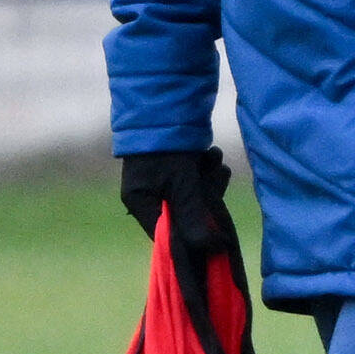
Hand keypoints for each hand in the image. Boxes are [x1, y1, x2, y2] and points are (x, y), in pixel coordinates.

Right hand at [117, 146, 236, 260]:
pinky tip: (209, 155)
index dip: (190, 239)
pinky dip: (207, 170)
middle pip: (184, 216)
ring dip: (209, 181)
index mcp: (140, 203)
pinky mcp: (177, 167)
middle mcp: (149, 195)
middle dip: (204, 199)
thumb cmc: (167, 147)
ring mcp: (163, 180)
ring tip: (210, 160)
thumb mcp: (182, 184)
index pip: (165, 235)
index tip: (214, 238)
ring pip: (195, 195)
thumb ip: (193, 217)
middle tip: (212, 180)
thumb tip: (211, 250)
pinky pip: (197, 179)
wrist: (165, 103)